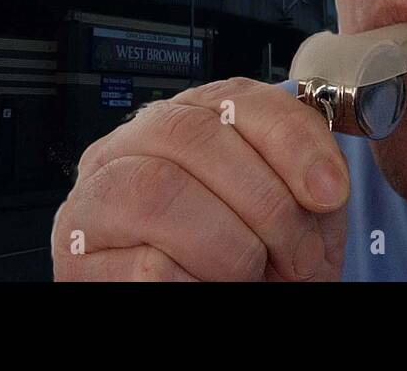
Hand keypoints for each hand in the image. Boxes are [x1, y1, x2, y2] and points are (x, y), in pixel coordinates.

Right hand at [52, 77, 349, 280]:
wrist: (217, 309)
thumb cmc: (247, 264)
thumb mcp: (289, 212)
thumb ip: (306, 178)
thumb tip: (323, 181)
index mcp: (186, 121)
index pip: (235, 97)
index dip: (290, 141)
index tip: (328, 191)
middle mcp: (131, 147)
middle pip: (194, 137)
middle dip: (265, 203)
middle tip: (298, 256)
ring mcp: (95, 200)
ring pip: (158, 192)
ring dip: (229, 246)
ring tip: (249, 275)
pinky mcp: (78, 260)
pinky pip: (146, 265)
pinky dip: (194, 283)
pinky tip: (202, 286)